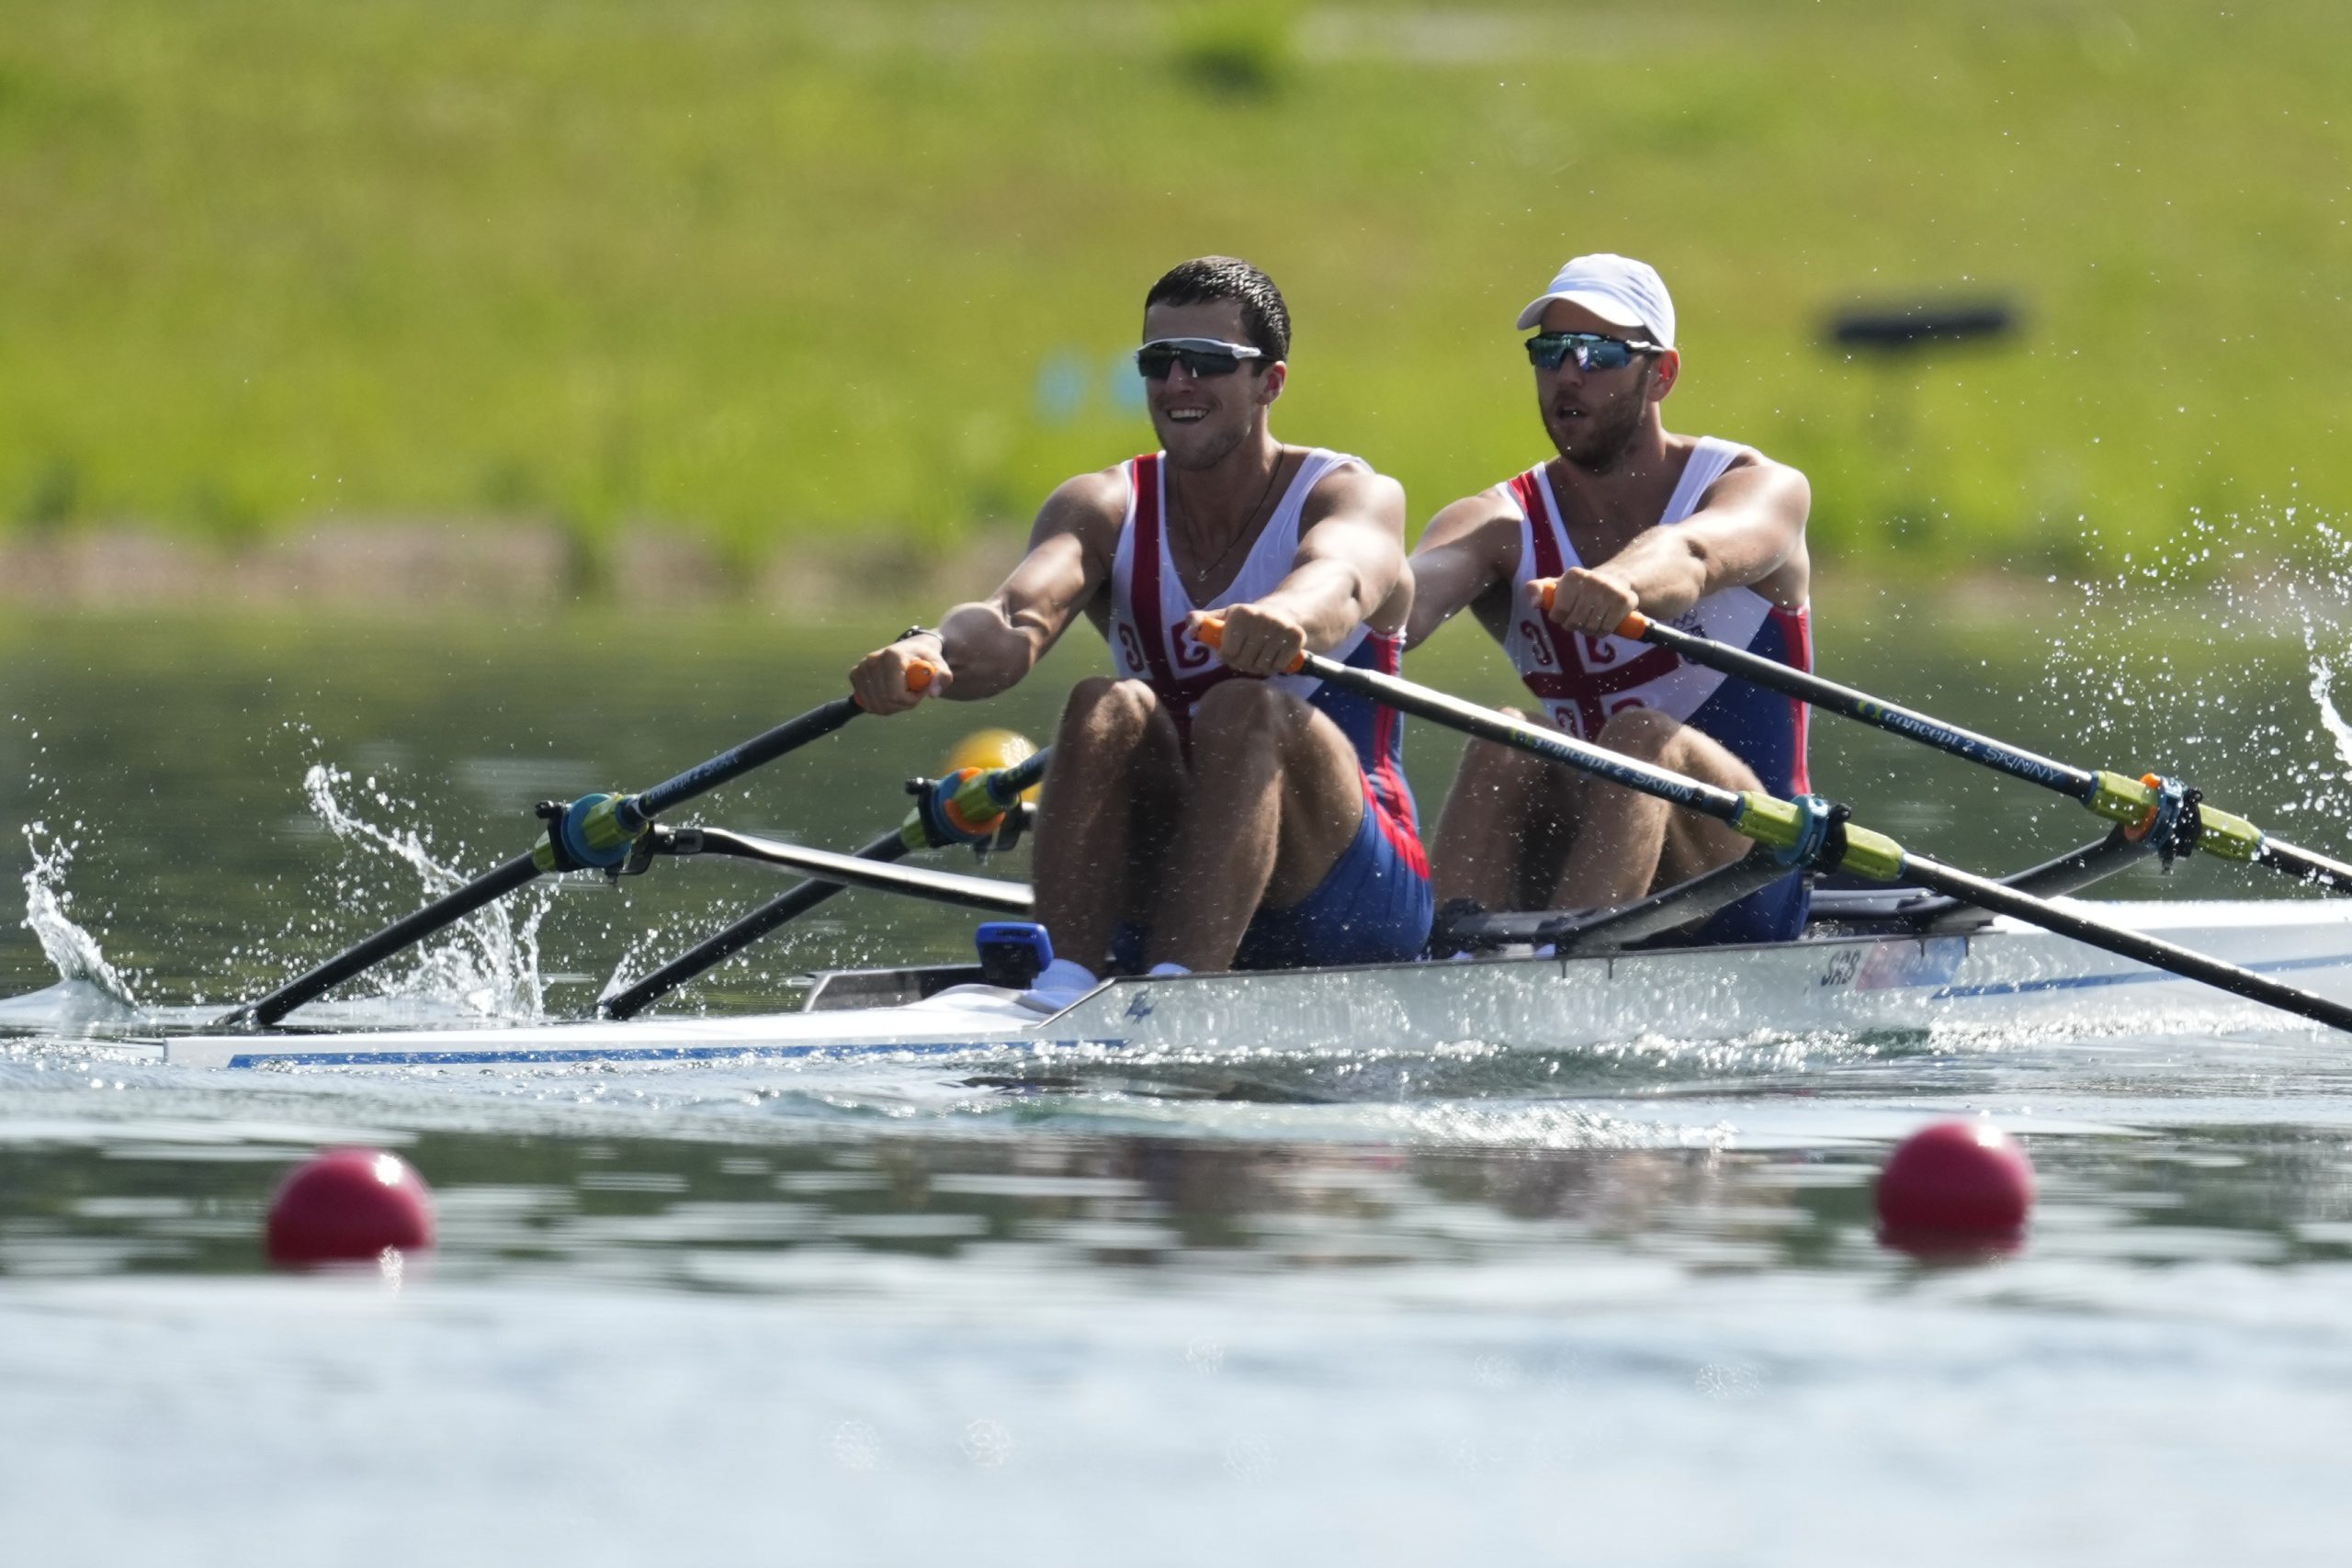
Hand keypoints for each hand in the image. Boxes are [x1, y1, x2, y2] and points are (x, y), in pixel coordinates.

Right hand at [847, 634, 949, 713]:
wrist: (911, 649)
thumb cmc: (926, 659)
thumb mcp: (940, 665)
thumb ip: (943, 677)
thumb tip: (933, 694)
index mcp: (892, 656)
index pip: (895, 695)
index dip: (911, 701)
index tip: (921, 693)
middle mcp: (872, 660)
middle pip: (884, 702)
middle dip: (902, 705)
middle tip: (913, 695)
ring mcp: (862, 667)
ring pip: (874, 705)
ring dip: (892, 707)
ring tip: (902, 693)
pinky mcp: (855, 674)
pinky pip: (865, 702)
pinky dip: (879, 705)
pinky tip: (889, 694)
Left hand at [1190, 602, 1305, 675]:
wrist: (1283, 612)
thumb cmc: (1246, 621)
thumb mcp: (1223, 618)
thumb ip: (1201, 621)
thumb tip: (1190, 630)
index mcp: (1239, 612)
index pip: (1227, 652)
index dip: (1227, 656)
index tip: (1232, 650)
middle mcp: (1260, 617)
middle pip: (1244, 661)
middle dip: (1244, 662)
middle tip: (1247, 654)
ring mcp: (1280, 626)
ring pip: (1262, 666)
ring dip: (1260, 666)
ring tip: (1260, 654)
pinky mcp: (1296, 636)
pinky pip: (1279, 666)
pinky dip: (1276, 666)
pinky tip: (1275, 655)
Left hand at [1540, 566, 1639, 637]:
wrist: (1615, 581)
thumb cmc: (1578, 588)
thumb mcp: (1555, 585)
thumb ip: (1536, 589)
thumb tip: (1535, 604)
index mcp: (1574, 575)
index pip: (1559, 611)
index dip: (1559, 618)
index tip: (1563, 614)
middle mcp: (1593, 580)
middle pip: (1575, 621)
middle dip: (1573, 625)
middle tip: (1577, 620)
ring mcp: (1610, 590)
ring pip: (1591, 627)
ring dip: (1588, 630)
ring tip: (1589, 621)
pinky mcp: (1624, 601)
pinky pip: (1606, 629)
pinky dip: (1601, 632)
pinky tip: (1601, 624)